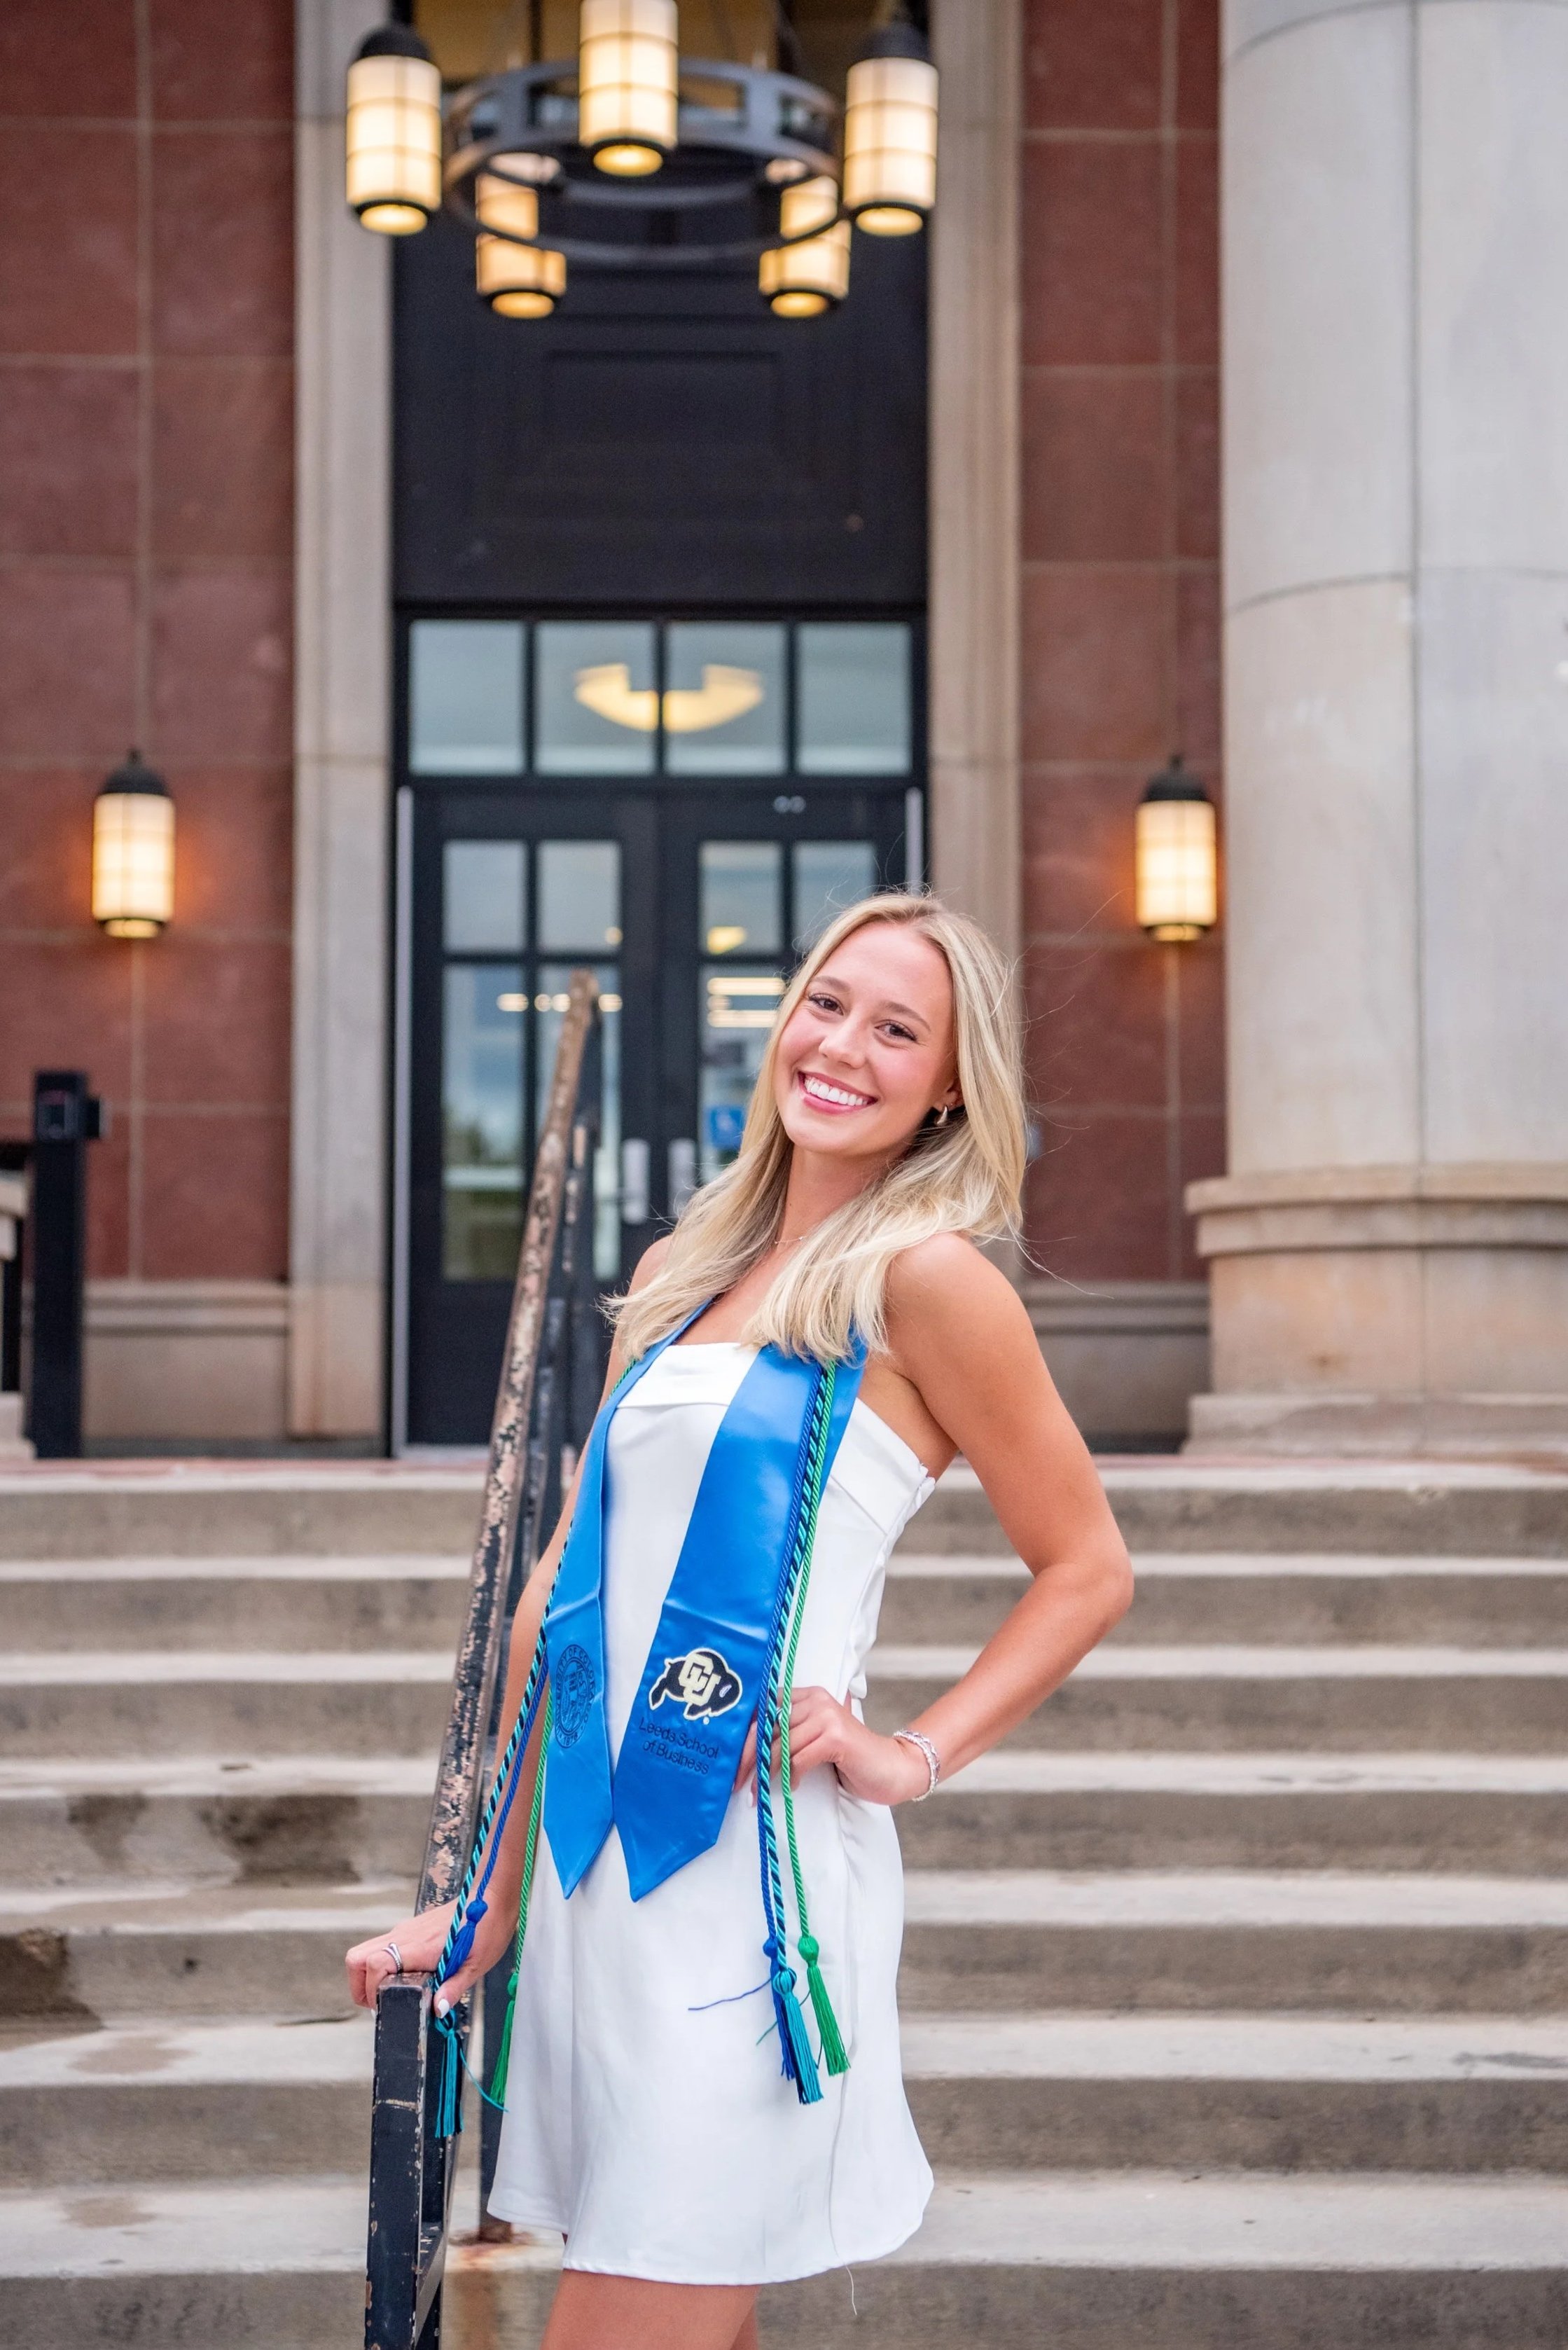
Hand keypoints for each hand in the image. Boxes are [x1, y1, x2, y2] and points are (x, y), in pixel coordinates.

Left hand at [733, 1686, 933, 1807]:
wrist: (892, 1768)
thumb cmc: (850, 1758)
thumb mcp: (815, 1740)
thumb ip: (790, 1735)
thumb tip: (747, 1751)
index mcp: (809, 1695)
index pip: (765, 1708)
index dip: (745, 1735)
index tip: (731, 1759)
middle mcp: (816, 1699)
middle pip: (769, 1727)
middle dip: (748, 1756)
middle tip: (736, 1780)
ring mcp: (827, 1716)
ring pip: (782, 1745)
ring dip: (766, 1772)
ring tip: (757, 1791)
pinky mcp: (836, 1737)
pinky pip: (800, 1759)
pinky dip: (792, 1777)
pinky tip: (792, 1788)